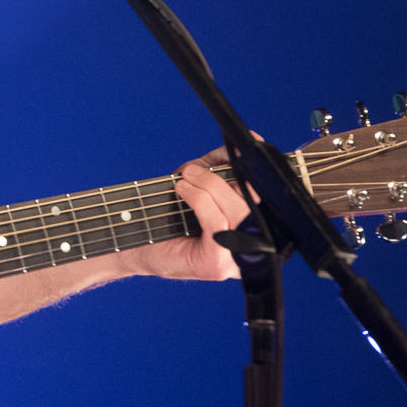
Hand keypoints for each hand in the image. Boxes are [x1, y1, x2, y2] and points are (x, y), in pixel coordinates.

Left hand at [124, 144, 251, 280]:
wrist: (139, 247)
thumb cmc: (171, 217)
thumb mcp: (202, 181)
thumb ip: (223, 163)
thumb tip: (245, 143)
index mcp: (255, 228)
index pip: (267, 197)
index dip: (258, 172)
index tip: (246, 148)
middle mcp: (253, 247)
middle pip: (253, 204)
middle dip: (220, 180)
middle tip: (192, 170)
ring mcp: (237, 259)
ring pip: (237, 212)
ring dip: (208, 187)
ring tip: (185, 179)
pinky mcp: (217, 264)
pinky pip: (217, 223)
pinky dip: (199, 200)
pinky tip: (182, 190)